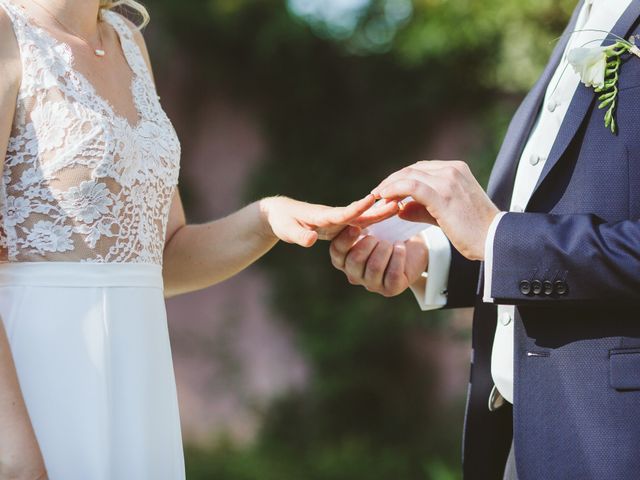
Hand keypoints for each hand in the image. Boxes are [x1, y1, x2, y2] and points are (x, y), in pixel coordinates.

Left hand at [260, 195, 398, 246]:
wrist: (281, 213)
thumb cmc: (283, 221)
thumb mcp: (288, 231)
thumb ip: (300, 236)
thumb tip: (312, 241)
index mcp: (322, 217)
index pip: (342, 213)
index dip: (357, 208)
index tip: (371, 200)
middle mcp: (333, 215)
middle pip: (359, 213)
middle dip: (377, 209)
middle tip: (398, 202)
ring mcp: (338, 218)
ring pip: (362, 215)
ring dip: (379, 212)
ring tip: (399, 206)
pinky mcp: (339, 223)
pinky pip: (359, 220)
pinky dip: (372, 217)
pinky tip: (386, 216)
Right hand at [329, 226, 427, 296]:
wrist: (411, 249)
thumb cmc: (387, 234)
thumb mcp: (374, 224)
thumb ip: (364, 219)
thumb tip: (367, 204)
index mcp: (344, 259)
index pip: (337, 251)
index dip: (345, 239)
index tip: (356, 227)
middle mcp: (354, 274)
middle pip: (355, 261)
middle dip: (368, 244)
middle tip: (378, 237)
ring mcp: (372, 284)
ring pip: (374, 267)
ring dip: (385, 249)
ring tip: (391, 242)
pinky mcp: (390, 289)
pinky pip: (392, 274)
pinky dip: (398, 256)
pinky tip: (400, 247)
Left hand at [372, 160, 499, 260]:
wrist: (495, 240)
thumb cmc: (474, 231)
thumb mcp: (445, 214)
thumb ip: (422, 209)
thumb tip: (400, 209)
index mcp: (456, 170)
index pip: (420, 169)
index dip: (400, 179)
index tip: (385, 191)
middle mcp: (452, 170)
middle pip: (411, 170)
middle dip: (390, 181)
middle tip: (376, 194)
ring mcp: (448, 181)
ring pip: (408, 176)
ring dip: (389, 186)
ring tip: (377, 198)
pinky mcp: (443, 195)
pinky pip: (411, 187)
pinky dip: (394, 190)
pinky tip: (385, 199)